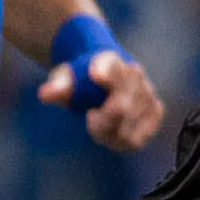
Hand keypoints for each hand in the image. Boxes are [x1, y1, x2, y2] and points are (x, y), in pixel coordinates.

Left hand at [39, 48, 165, 152]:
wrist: (101, 73)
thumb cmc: (79, 78)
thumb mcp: (63, 78)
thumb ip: (58, 86)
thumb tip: (45, 94)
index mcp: (109, 59)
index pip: (111, 66)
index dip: (106, 72)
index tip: (95, 75)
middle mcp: (134, 73)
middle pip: (121, 107)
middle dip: (103, 122)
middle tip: (90, 118)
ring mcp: (147, 91)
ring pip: (129, 129)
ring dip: (110, 133)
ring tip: (98, 124)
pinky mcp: (155, 109)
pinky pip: (139, 138)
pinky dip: (123, 140)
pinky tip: (113, 132)